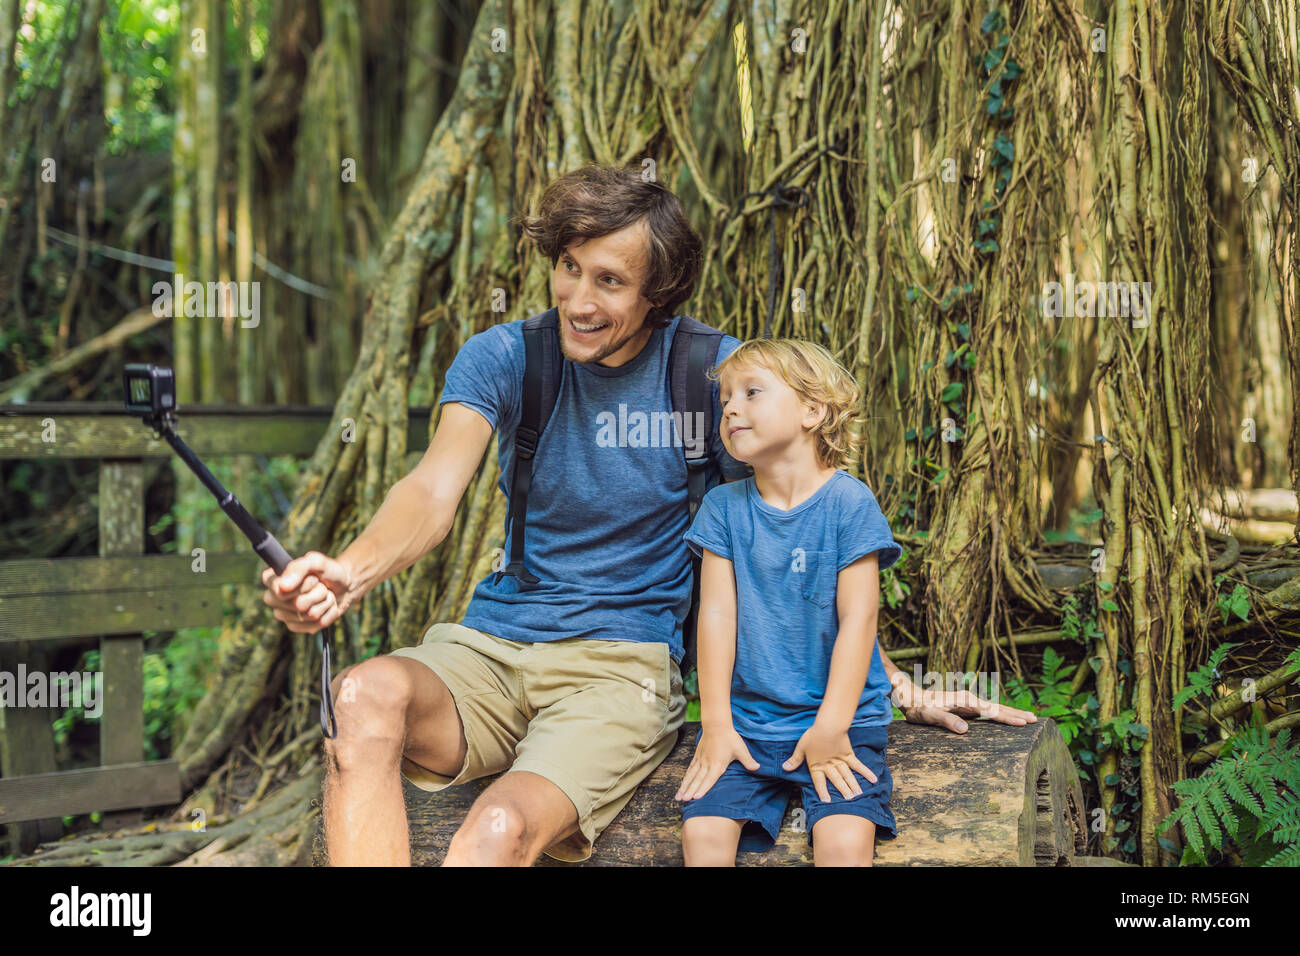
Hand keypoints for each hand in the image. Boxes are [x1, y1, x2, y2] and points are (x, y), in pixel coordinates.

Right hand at [260, 551, 352, 633]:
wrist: (344, 585)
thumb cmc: (327, 571)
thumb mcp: (316, 561)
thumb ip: (298, 568)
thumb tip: (281, 587)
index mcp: (273, 580)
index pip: (278, 589)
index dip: (302, 586)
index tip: (313, 578)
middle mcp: (274, 599)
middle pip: (298, 604)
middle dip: (318, 593)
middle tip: (320, 585)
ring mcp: (284, 615)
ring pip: (310, 615)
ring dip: (325, 602)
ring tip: (325, 594)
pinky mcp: (297, 627)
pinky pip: (317, 624)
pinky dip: (329, 613)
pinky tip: (326, 606)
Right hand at [675, 727, 759, 800]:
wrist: (717, 725)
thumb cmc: (730, 738)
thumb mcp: (741, 749)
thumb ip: (748, 761)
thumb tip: (758, 768)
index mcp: (717, 765)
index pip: (709, 780)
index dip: (702, 789)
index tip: (695, 798)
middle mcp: (707, 764)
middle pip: (697, 780)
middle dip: (689, 791)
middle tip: (682, 800)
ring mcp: (701, 760)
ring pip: (691, 776)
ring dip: (684, 786)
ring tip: (677, 796)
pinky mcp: (697, 756)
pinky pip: (690, 768)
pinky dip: (686, 777)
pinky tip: (682, 784)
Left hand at [783, 722, 876, 802]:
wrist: (828, 725)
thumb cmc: (813, 735)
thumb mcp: (801, 747)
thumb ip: (795, 760)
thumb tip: (784, 768)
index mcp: (817, 765)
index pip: (819, 782)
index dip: (822, 791)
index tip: (827, 801)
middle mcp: (830, 766)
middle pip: (837, 780)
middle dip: (843, 791)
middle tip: (850, 800)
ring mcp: (841, 761)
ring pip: (847, 775)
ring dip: (853, 785)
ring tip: (858, 794)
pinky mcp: (849, 754)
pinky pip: (858, 765)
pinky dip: (866, 772)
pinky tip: (873, 779)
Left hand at [889, 671, 1036, 731]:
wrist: (911, 698)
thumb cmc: (919, 708)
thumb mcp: (929, 716)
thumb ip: (946, 721)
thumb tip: (965, 730)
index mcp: (966, 701)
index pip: (992, 711)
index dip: (1008, 718)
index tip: (1024, 723)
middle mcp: (970, 700)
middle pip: (998, 708)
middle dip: (1017, 714)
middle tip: (1035, 719)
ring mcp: (969, 704)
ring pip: (995, 709)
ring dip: (1012, 714)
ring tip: (1029, 719)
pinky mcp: (967, 708)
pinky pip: (988, 713)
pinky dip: (1001, 716)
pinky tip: (1007, 720)